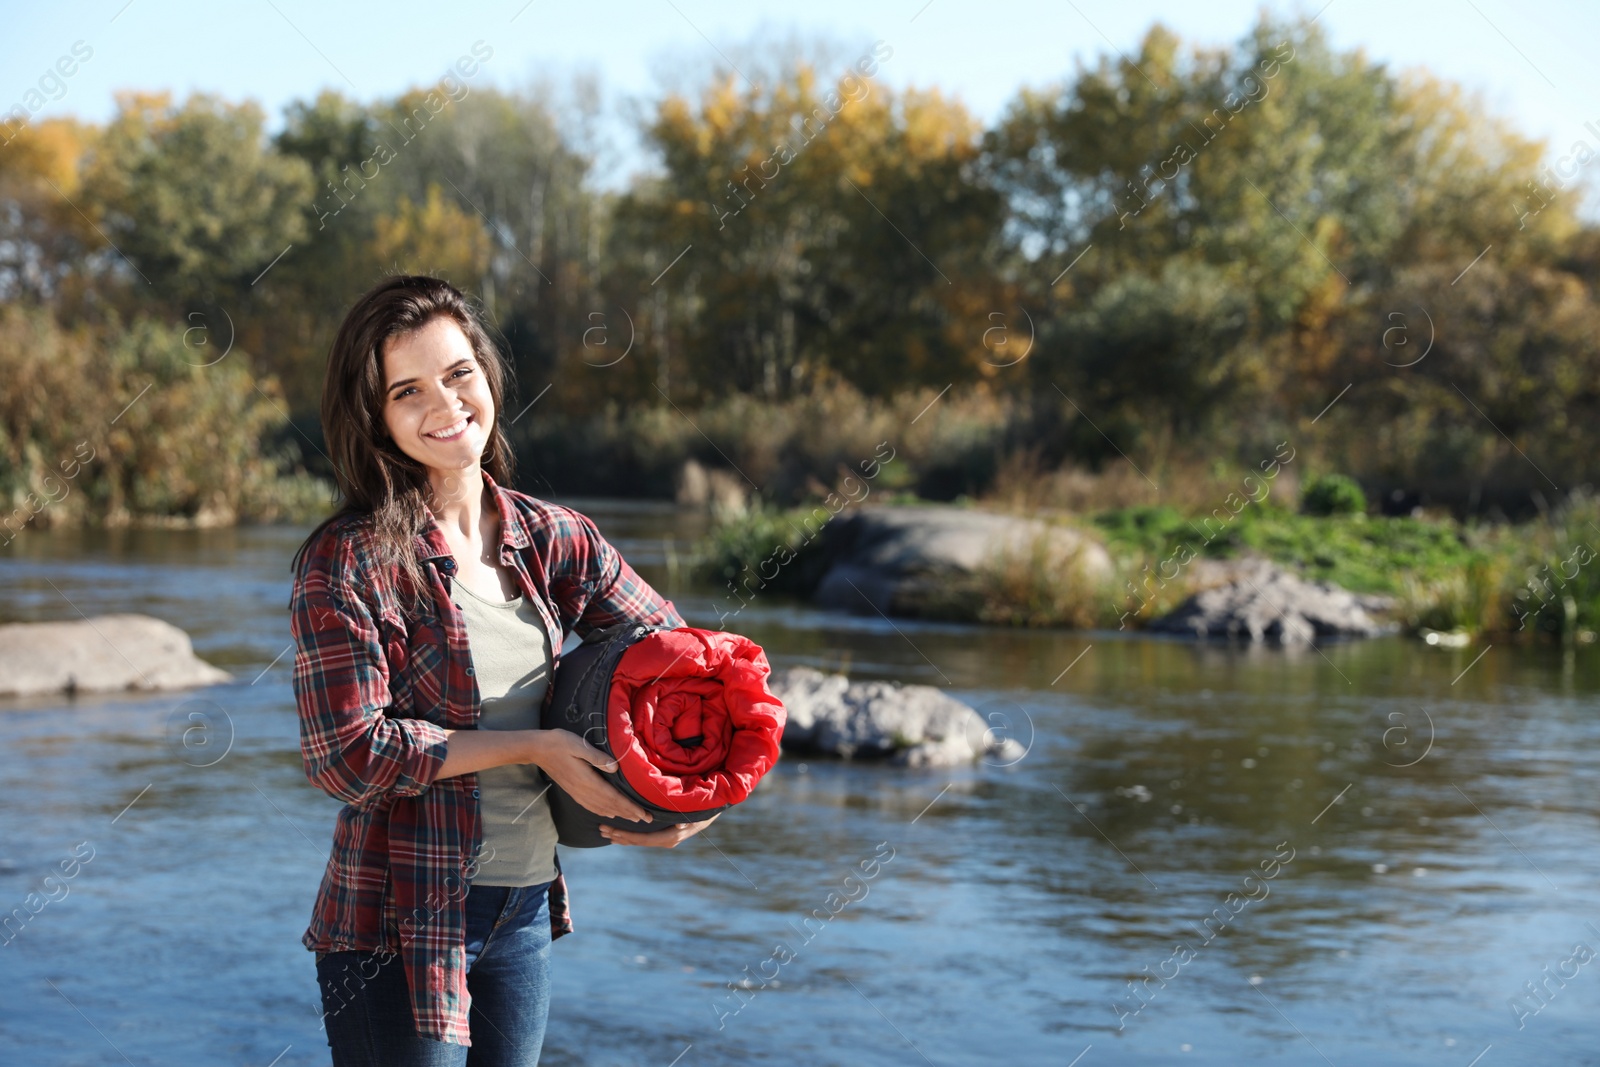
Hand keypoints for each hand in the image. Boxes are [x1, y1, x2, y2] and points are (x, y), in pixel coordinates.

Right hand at [528, 730, 651, 824]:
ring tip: (632, 818)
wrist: (537, 749)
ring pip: (601, 808)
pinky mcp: (573, 791)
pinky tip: (609, 813)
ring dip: (618, 814)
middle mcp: (583, 791)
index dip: (630, 807)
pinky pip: (591, 806)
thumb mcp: (579, 745)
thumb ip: (597, 757)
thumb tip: (615, 767)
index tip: (644, 814)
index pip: (614, 798)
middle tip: (645, 820)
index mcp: (587, 781)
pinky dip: (603, 811)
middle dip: (629, 814)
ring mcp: (577, 793)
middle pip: (610, 806)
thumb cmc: (560, 743)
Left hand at [601, 812, 719, 847]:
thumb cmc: (701, 806)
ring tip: (605, 832)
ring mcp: (666, 839)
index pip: (642, 839)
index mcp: (669, 836)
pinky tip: (619, 834)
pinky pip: (644, 838)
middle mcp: (666, 841)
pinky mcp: (665, 835)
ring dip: (621, 836)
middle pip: (637, 841)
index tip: (610, 830)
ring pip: (639, 841)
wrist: (713, 809)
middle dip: (618, 835)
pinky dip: (630, 836)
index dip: (625, 835)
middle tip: (601, 830)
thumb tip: (670, 820)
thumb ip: (678, 815)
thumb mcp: (690, 811)